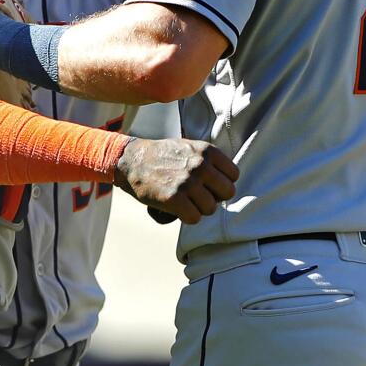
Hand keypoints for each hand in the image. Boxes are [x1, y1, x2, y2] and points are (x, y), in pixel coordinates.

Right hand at [113, 137, 238, 223]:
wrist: (132, 160)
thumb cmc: (163, 156)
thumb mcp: (189, 147)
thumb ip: (209, 161)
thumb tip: (229, 183)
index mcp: (207, 151)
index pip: (234, 175)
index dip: (222, 183)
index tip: (209, 185)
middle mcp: (200, 166)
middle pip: (227, 193)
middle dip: (214, 197)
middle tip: (199, 196)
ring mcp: (188, 183)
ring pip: (211, 208)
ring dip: (199, 209)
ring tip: (186, 201)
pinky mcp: (174, 199)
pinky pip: (194, 218)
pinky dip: (187, 217)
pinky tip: (177, 208)